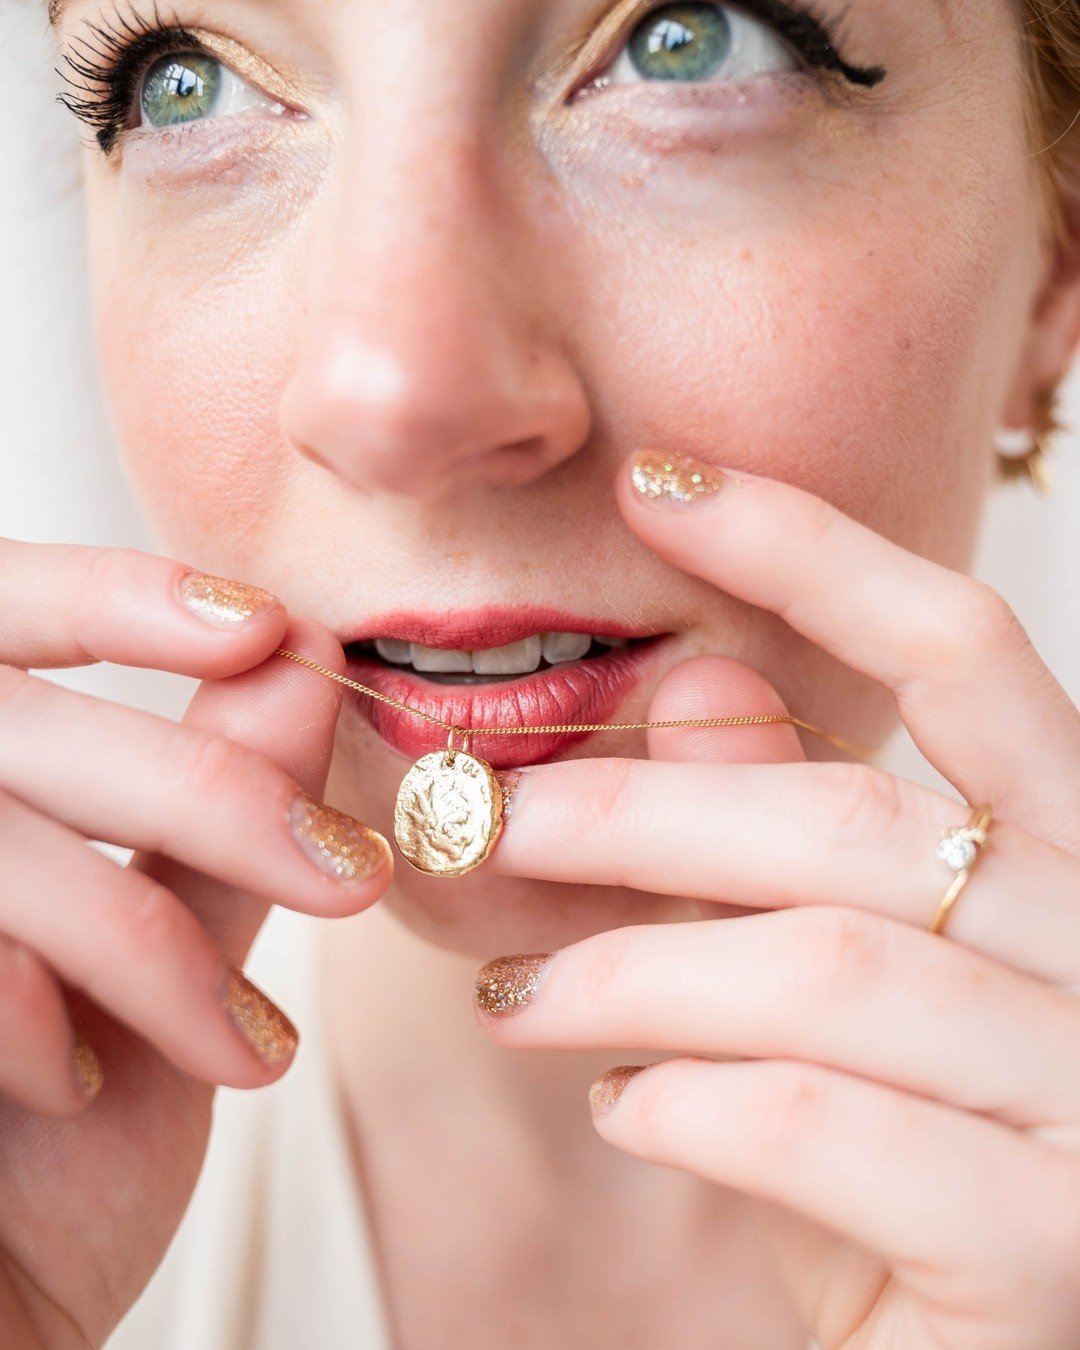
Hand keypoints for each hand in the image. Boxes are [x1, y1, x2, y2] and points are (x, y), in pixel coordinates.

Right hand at [0, 539, 391, 1347]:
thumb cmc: (64, 1141)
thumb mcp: (161, 955)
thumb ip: (212, 817)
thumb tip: (296, 664)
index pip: (5, 610)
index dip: (120, 597)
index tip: (268, 627)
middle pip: (21, 727)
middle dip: (206, 791)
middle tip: (347, 870)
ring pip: (7, 851)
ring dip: (150, 949)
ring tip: (246, 1046)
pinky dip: (42, 1019)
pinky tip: (83, 1081)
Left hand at [475, 457, 1079, 1349]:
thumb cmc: (896, 1185)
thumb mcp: (835, 1004)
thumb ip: (786, 846)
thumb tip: (704, 685)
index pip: (964, 655)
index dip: (811, 550)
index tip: (657, 485)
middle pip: (854, 816)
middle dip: (634, 811)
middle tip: (485, 820)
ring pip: (822, 968)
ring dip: (625, 973)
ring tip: (519, 998)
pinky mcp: (1055, 1253)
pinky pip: (821, 1125)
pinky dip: (687, 1102)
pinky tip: (627, 1109)